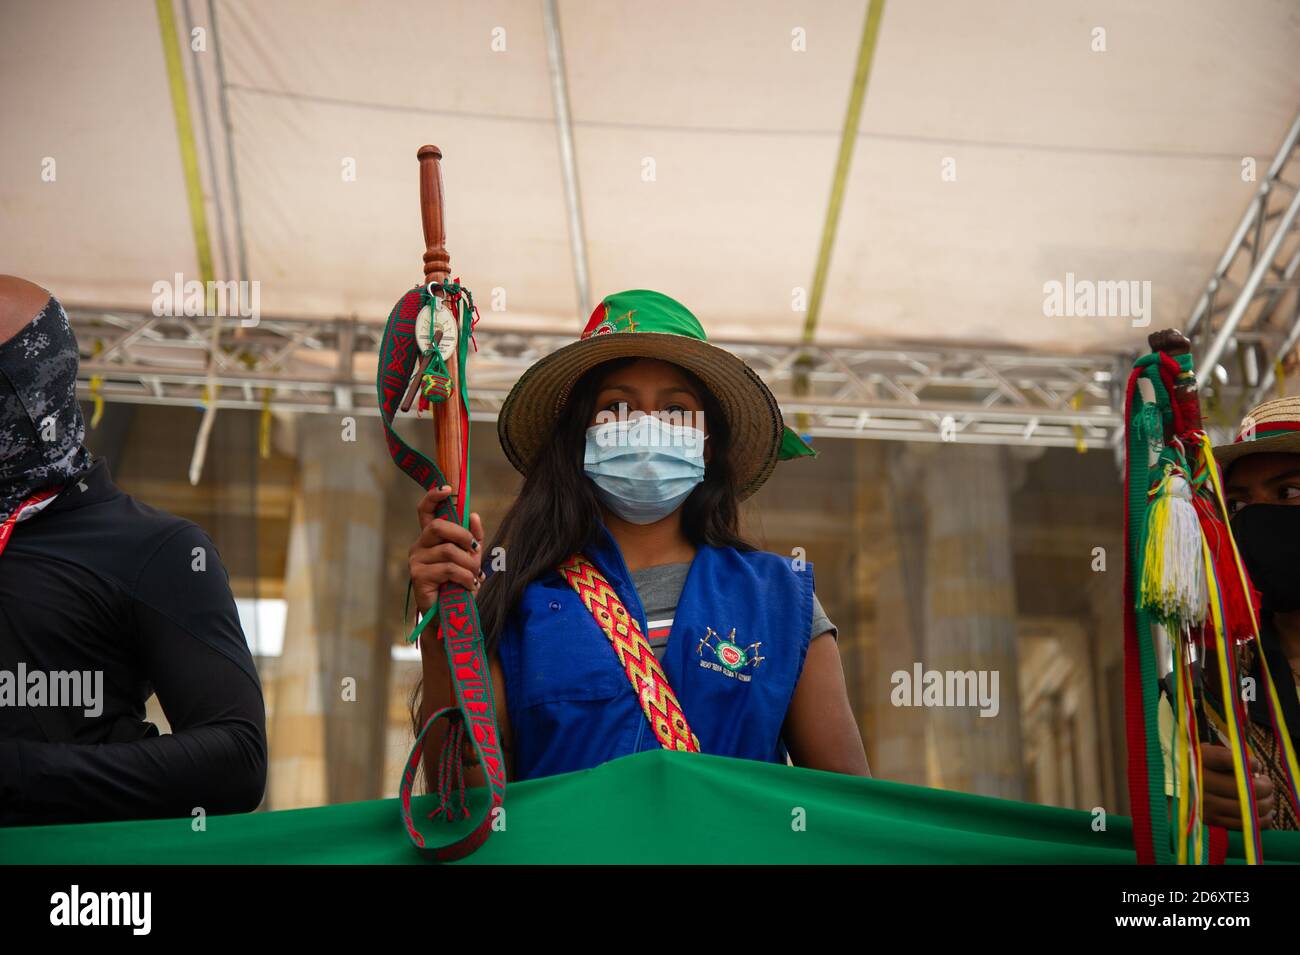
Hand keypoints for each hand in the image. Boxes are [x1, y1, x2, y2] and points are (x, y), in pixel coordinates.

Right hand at [408, 485, 484, 613]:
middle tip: (475, 551)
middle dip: (463, 537)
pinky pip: (449, 569)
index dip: (434, 496)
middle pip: (440, 527)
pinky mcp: (419, 576)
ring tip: (475, 577)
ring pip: (450, 551)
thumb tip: (473, 515)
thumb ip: (472, 538)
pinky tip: (470, 586)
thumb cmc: (459, 585)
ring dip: (469, 564)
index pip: (426, 511)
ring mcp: (417, 561)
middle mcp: (420, 546)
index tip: (448, 489)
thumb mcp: (470, 559)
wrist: (450, 615)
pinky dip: (466, 577)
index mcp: (431, 538)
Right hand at [1201, 745, 1275, 829]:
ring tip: (1266, 798)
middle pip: (1248, 789)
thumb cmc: (1198, 767)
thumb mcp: (1207, 753)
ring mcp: (1207, 805)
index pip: (1228, 759)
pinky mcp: (1213, 821)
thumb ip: (1229, 756)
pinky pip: (1247, 824)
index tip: (1254, 764)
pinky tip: (1265, 813)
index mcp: (1200, 761)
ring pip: (1251, 809)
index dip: (1249, 763)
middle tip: (1265, 782)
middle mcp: (1202, 783)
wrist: (1173, 787)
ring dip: (1267, 804)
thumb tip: (1255, 769)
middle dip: (1266, 787)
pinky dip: (1263, 820)